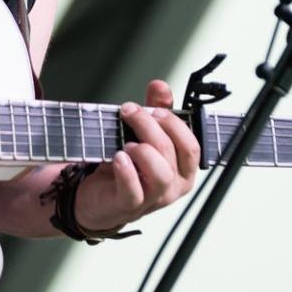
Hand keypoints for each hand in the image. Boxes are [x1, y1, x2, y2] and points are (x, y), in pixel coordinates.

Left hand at [75, 80, 198, 231]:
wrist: (100, 197)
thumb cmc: (128, 167)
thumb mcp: (143, 135)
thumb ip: (155, 110)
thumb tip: (160, 86)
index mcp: (182, 168)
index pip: (191, 145)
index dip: (173, 123)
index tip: (153, 108)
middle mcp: (173, 185)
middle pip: (173, 152)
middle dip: (151, 126)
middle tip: (130, 112)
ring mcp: (153, 197)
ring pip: (160, 174)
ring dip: (143, 151)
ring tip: (127, 142)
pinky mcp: (129, 204)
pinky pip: (133, 190)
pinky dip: (126, 171)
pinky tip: (118, 157)